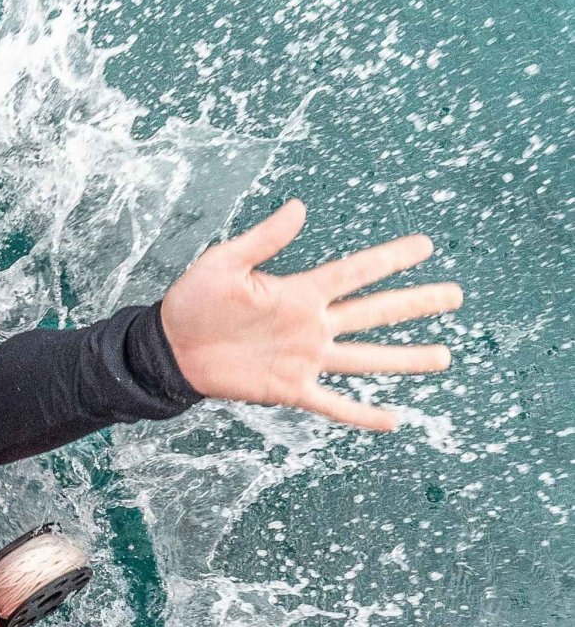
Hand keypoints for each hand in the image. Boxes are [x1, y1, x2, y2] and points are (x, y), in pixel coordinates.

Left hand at [160, 199, 462, 430]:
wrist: (170, 348)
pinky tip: (392, 420)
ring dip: (405, 359)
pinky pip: (332, 404)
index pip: (354, 272)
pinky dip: (361, 414)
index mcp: (299, 291)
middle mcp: (311, 324)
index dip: (389, 259)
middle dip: (415, 304)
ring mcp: (304, 358)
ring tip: (444, 357)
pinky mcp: (289, 388)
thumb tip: (300, 207)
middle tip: (456, 295)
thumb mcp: (224, 263)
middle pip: (374, 312)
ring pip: (366, 358)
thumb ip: (262, 240)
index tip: (426, 245)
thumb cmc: (193, 301)